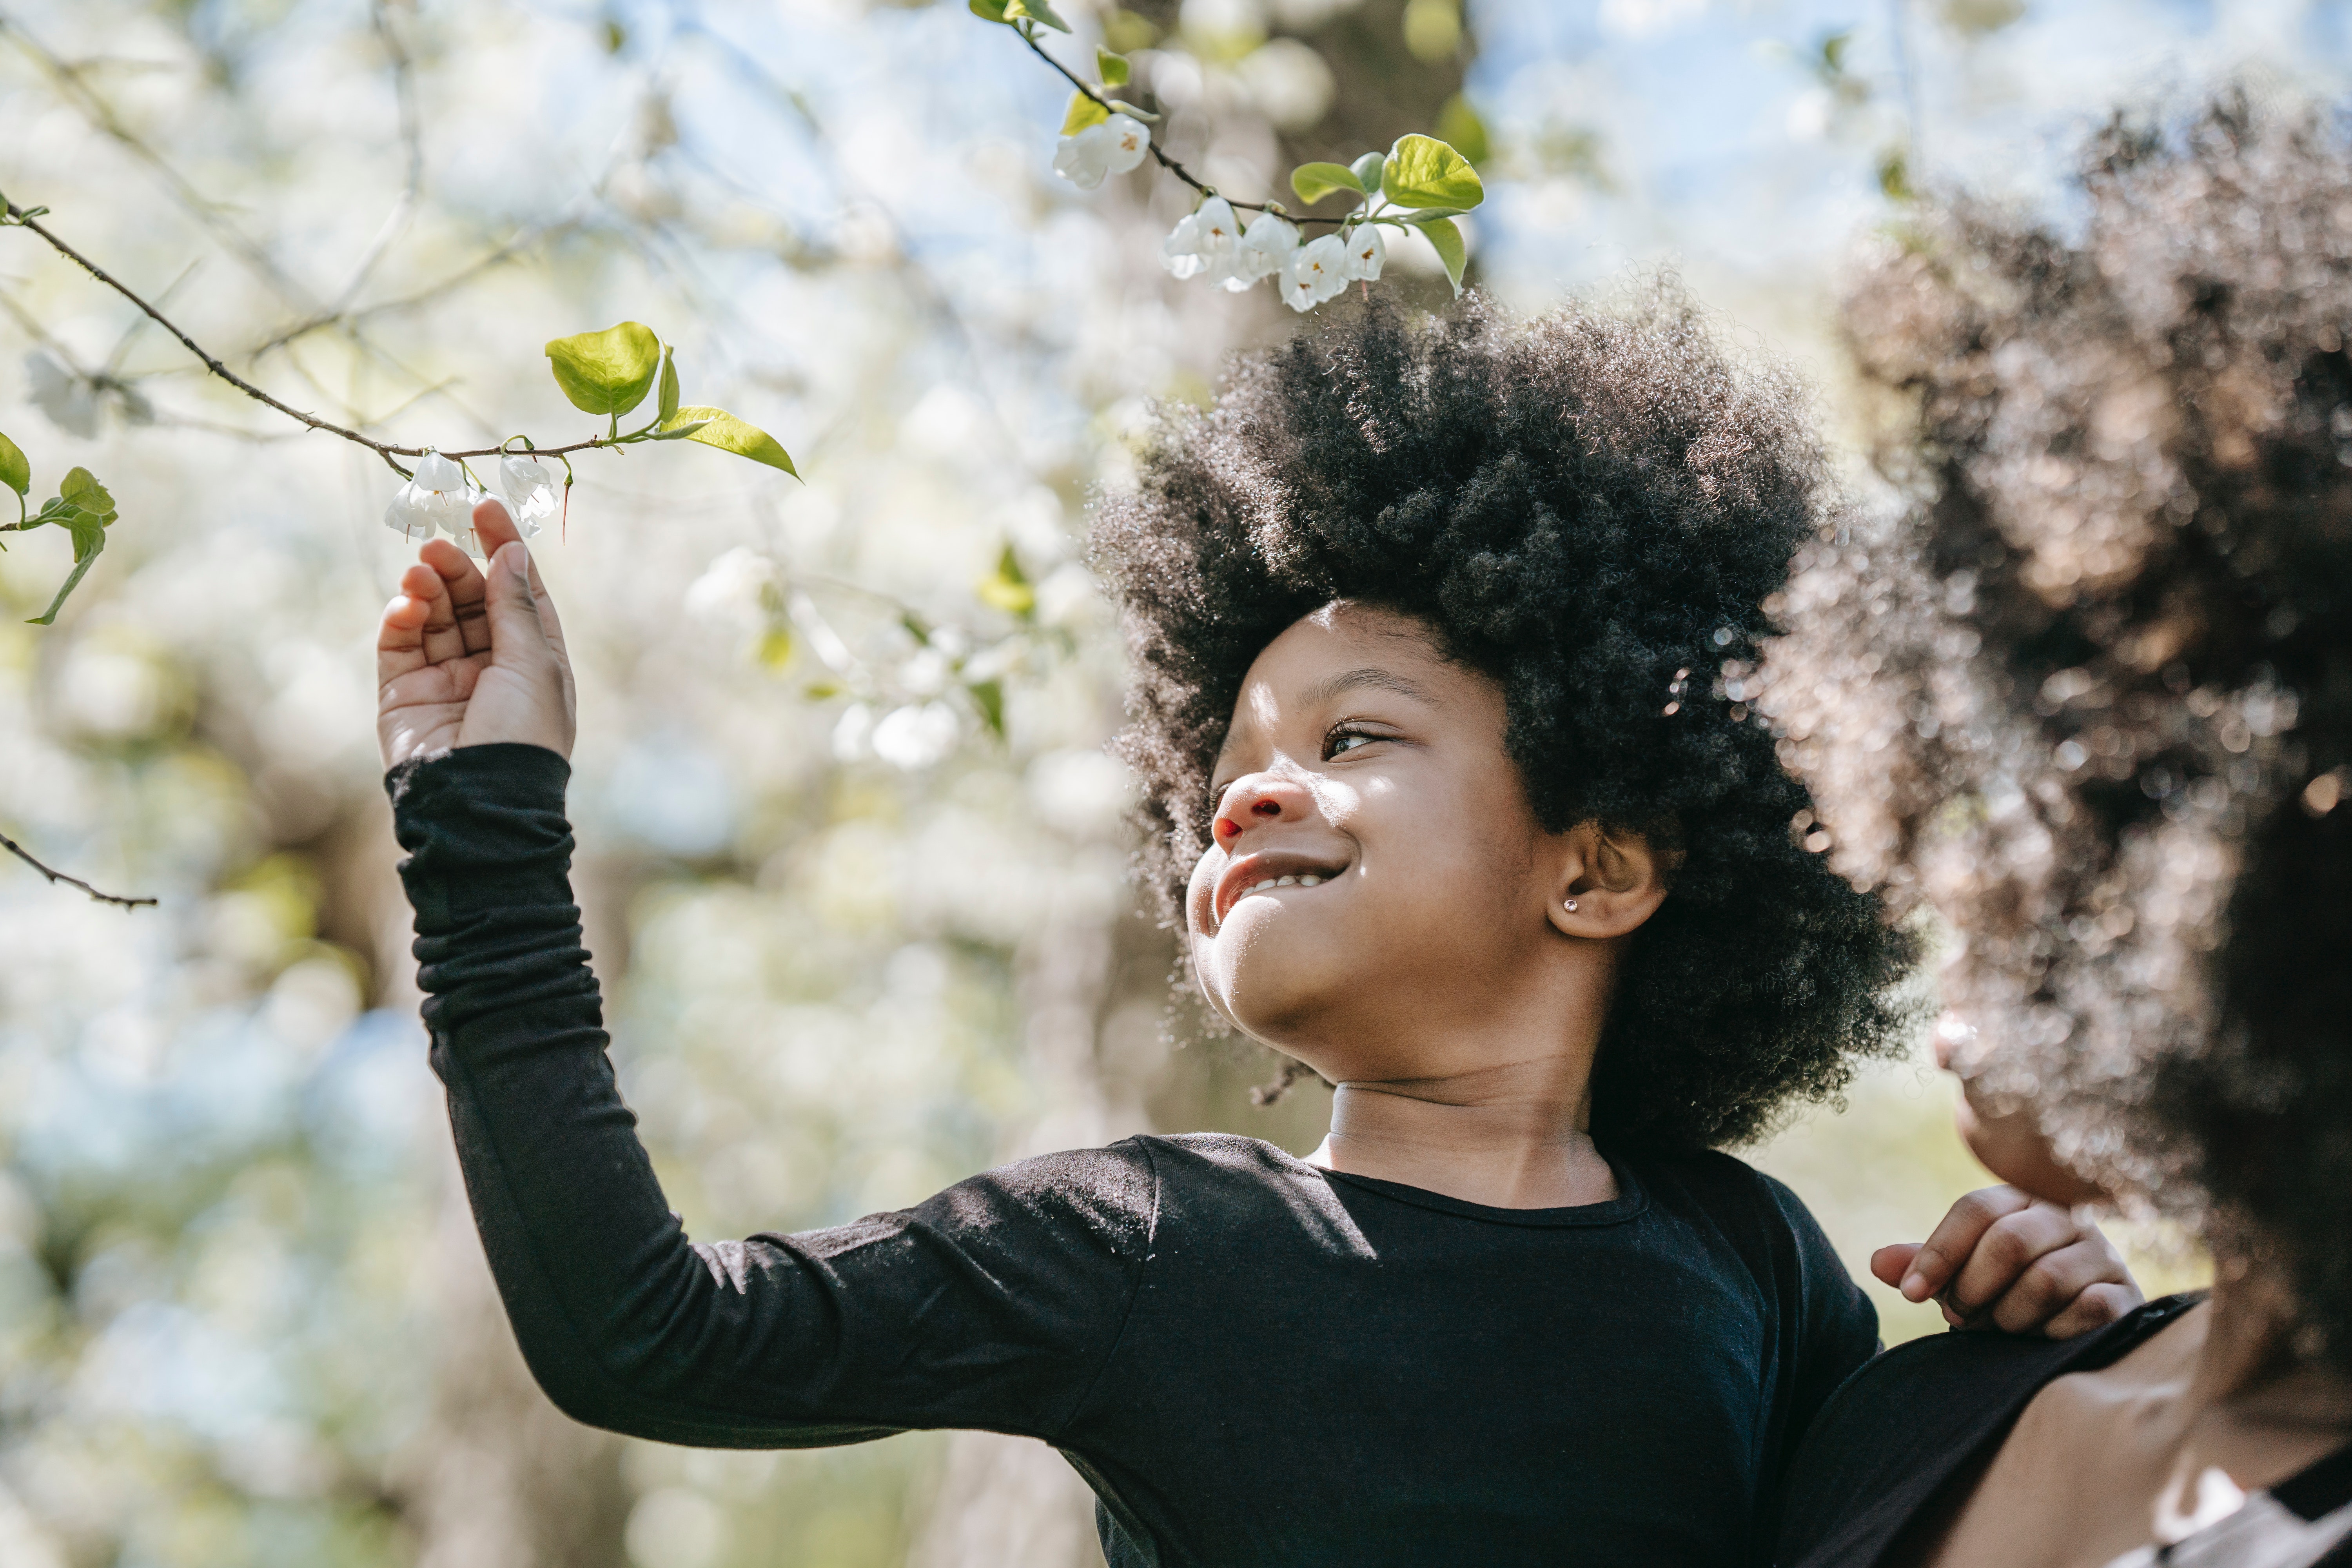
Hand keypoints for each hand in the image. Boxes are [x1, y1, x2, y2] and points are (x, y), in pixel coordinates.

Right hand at [377, 497, 575, 768]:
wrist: (480, 803)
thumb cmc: (521, 735)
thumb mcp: (532, 666)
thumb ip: (515, 608)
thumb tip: (510, 554)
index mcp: (534, 661)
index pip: (518, 591)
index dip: (505, 549)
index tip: (486, 507)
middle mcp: (491, 667)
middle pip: (472, 599)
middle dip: (457, 568)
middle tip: (439, 544)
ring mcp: (446, 680)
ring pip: (434, 617)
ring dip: (427, 589)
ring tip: (420, 571)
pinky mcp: (404, 694)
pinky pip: (400, 644)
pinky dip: (401, 619)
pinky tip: (406, 605)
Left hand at [1872, 1185, 2142, 1338]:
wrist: (2074, 1329)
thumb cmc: (2006, 1294)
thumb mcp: (1961, 1275)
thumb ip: (1923, 1265)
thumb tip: (1878, 1263)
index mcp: (2021, 1201)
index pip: (1975, 1209)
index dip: (1938, 1251)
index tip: (1912, 1293)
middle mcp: (2067, 1219)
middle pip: (2008, 1241)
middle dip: (1972, 1288)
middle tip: (1960, 1318)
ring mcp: (2102, 1255)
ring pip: (2046, 1279)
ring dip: (2010, 1315)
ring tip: (2001, 1328)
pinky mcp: (2126, 1295)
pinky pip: (2088, 1309)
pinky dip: (2053, 1331)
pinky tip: (2042, 1339)